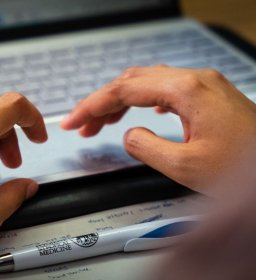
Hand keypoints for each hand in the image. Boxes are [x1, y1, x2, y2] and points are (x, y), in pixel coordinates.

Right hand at [61, 66, 255, 195]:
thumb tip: (129, 136)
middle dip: (102, 103)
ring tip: (101, 123)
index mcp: (186, 91)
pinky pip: (166, 91)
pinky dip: (143, 102)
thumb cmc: (248, 168)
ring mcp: (203, 86)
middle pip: (133, 82)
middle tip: (81, 125)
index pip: (124, 91)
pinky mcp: (209, 97)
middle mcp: (194, 81)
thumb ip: (147, 147)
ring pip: (148, 84)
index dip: (92, 106)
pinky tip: (140, 113)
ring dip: (121, 103)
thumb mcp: (186, 167)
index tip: (73, 121)